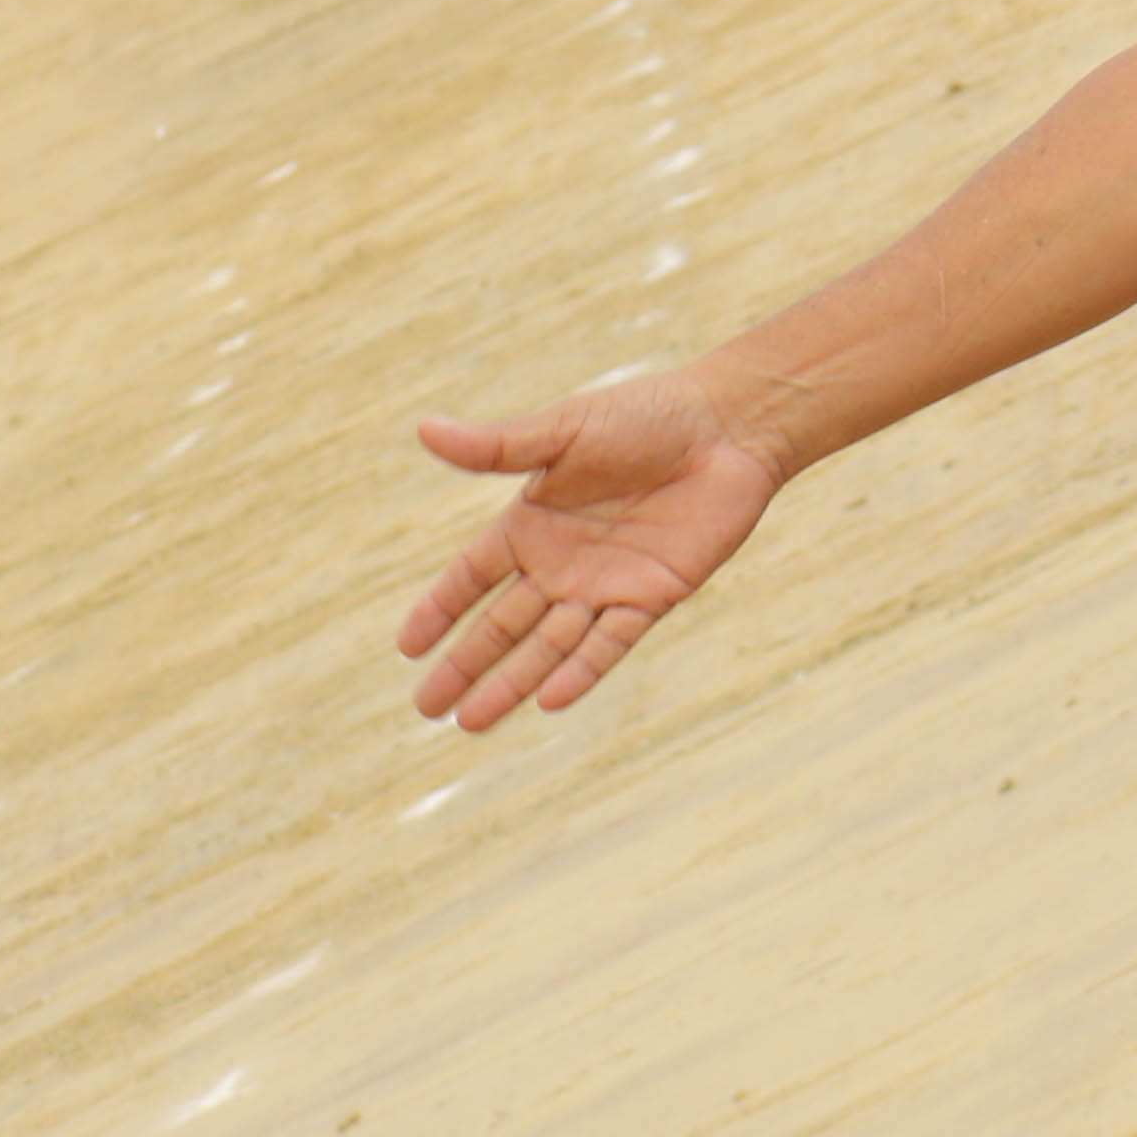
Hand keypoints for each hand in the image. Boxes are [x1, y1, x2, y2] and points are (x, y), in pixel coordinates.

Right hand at [397, 371, 796, 728]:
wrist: (730, 427)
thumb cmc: (648, 416)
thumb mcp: (565, 430)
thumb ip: (498, 446)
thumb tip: (426, 430)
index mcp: (533, 522)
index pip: (472, 577)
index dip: (440, 610)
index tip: (407, 648)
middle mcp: (564, 561)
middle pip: (503, 624)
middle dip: (464, 664)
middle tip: (426, 707)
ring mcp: (608, 582)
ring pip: (549, 645)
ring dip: (512, 682)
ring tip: (469, 720)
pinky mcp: (654, 594)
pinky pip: (610, 643)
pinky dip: (581, 671)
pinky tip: (548, 700)